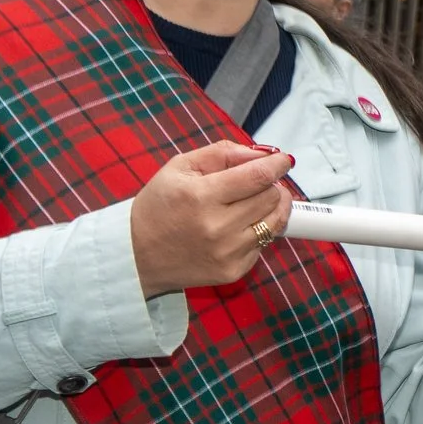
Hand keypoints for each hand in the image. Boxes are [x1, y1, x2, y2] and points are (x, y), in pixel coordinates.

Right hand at [130, 141, 294, 296]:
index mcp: (201, 196)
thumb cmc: (159, 207)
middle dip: (271, 185)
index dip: (277, 165)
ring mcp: (228, 252)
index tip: (284, 160)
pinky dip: (258, 231)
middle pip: (271, 197)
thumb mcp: (179, 167)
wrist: (139, 254)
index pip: (257, 176)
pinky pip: (263, 244)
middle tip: (260, 182)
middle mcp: (217, 227)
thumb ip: (222, 153)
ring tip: (257, 200)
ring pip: (274, 221)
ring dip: (273, 207)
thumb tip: (262, 154)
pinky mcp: (234, 271)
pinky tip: (237, 227)